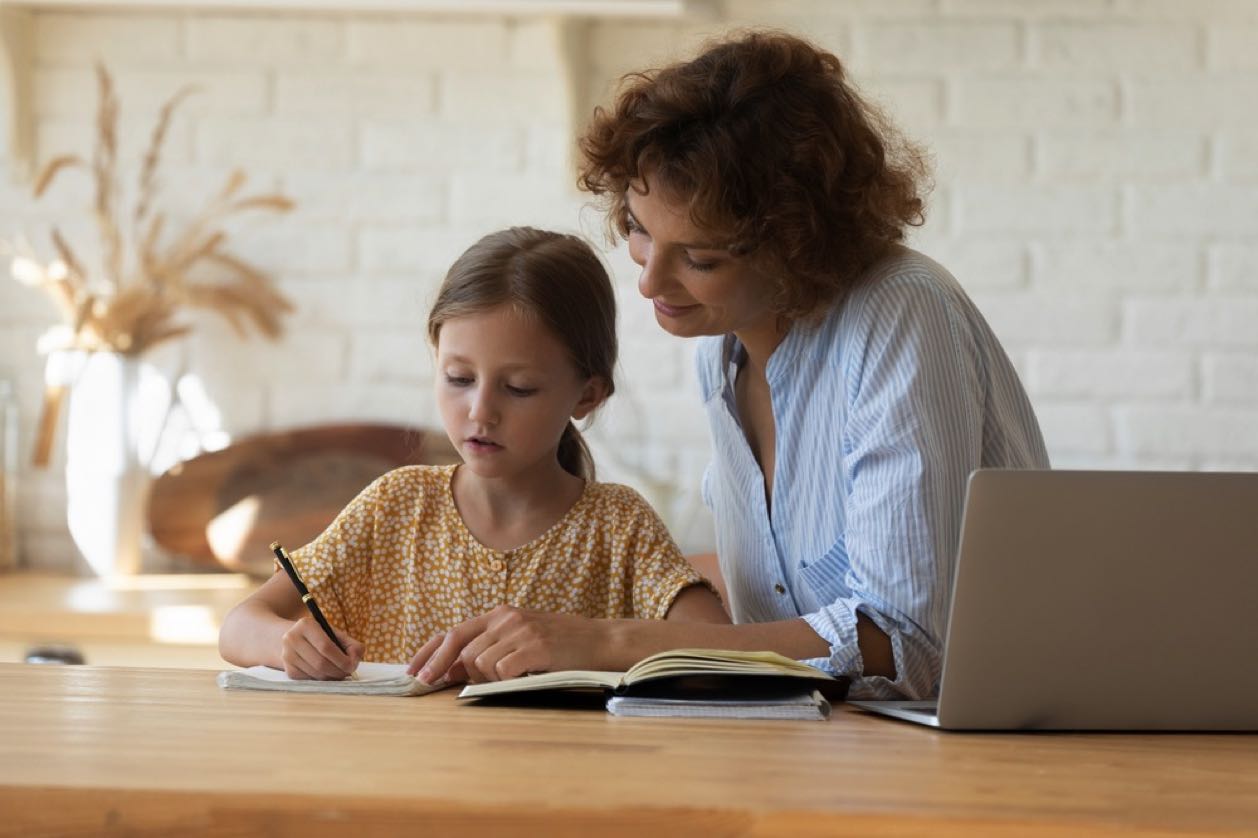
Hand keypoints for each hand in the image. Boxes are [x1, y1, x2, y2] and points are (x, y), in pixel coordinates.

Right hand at [281, 615, 363, 679]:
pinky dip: (322, 679)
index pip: (326, 646)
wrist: (293, 639)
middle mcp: (292, 639)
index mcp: (306, 624)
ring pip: (315, 674)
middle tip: (348, 672)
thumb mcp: (335, 634)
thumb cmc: (321, 637)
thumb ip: (351, 644)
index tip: (353, 665)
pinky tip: (327, 673)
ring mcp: (287, 655)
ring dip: (332, 677)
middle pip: (320, 663)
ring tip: (339, 672)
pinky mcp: (288, 669)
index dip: (342, 659)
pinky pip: (309, 680)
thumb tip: (356, 658)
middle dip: (338, 671)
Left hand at [406, 605, 608, 684]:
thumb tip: (454, 670)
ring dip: (487, 677)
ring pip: (480, 661)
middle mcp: (507, 618)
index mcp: (500, 614)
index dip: (429, 651)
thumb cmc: (560, 646)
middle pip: (461, 647)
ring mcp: (521, 631)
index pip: (454, 632)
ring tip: (512, 677)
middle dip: (444, 669)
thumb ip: (490, 648)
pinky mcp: (535, 647)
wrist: (601, 642)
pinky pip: (502, 670)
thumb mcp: (521, 639)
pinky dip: (506, 680)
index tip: (411, 671)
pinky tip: (523, 677)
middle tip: (431, 685)